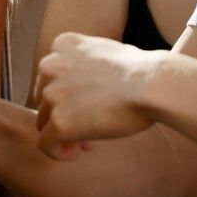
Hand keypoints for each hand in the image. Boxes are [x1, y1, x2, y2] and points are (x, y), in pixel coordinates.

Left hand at [35, 33, 163, 157]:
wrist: (153, 85)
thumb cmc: (143, 70)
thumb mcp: (107, 51)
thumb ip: (86, 62)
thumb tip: (85, 85)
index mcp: (63, 44)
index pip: (51, 74)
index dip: (67, 94)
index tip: (88, 104)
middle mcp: (50, 65)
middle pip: (45, 99)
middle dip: (64, 113)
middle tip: (89, 126)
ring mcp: (52, 94)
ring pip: (44, 122)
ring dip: (64, 133)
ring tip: (89, 141)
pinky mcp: (58, 121)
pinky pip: (45, 144)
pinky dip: (58, 152)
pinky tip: (77, 153)